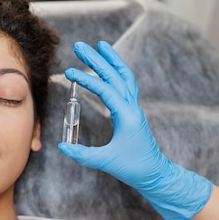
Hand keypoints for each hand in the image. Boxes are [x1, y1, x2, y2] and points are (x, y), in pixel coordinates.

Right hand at [58, 41, 211, 219]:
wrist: (156, 174)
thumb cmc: (134, 168)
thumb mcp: (106, 162)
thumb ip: (83, 154)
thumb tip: (62, 147)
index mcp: (126, 116)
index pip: (105, 90)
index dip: (86, 79)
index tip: (69, 72)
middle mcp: (132, 107)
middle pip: (114, 75)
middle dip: (97, 59)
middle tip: (80, 45)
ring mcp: (133, 108)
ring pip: (124, 76)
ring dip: (112, 60)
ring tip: (100, 45)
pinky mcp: (132, 112)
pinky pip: (126, 85)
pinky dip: (117, 72)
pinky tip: (110, 69)